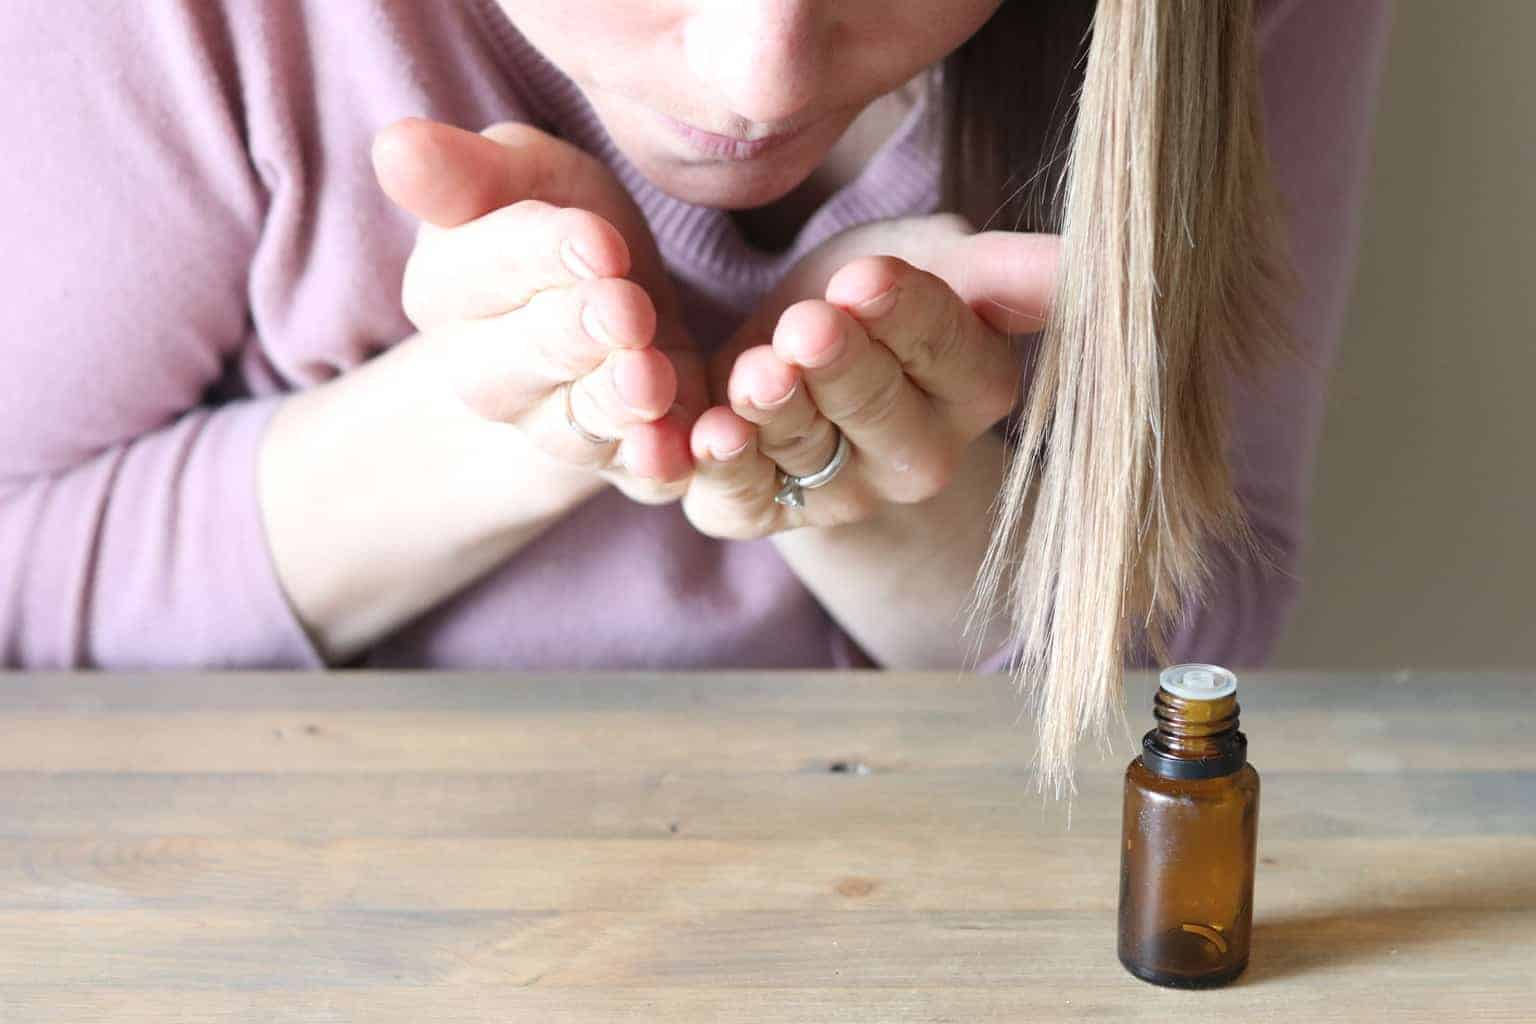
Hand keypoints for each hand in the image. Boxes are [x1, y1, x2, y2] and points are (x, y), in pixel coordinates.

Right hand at [371, 117, 706, 503]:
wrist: (622, 302)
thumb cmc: (563, 224)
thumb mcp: (523, 174)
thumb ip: (466, 171)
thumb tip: (394, 147)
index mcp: (447, 289)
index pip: (477, 272)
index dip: (535, 257)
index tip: (597, 241)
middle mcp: (488, 373)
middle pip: (511, 364)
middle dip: (569, 336)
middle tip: (625, 312)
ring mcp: (552, 426)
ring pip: (571, 428)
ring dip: (609, 408)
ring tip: (650, 382)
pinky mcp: (622, 462)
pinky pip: (632, 475)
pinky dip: (654, 468)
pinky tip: (677, 454)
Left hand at [684, 214, 1057, 536]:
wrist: (787, 344)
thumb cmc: (872, 295)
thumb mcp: (946, 260)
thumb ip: (1015, 270)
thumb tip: (1099, 263)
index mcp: (974, 388)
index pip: (946, 349)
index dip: (906, 316)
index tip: (867, 278)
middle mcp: (914, 457)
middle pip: (877, 409)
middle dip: (841, 366)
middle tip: (809, 327)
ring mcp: (838, 492)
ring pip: (807, 451)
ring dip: (779, 413)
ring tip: (757, 374)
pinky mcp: (759, 510)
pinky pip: (742, 500)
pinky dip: (722, 470)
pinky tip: (709, 437)